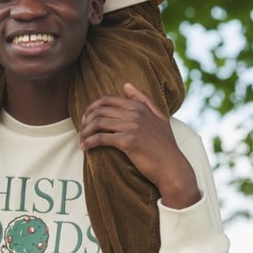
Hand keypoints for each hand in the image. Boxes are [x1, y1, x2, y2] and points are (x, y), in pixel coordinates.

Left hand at [79, 83, 200, 209]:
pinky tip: (85, 147)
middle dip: (86, 120)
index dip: (92, 107)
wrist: (172, 167)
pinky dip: (90, 142)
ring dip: (85, 132)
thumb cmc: (165, 145)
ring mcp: (132, 126)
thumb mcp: (159, 117)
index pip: (108, 100)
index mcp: (140, 106)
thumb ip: (144, 100)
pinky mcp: (128, 141)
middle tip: (81, 130)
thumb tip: (126, 85)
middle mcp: (135, 113)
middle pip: (100, 110)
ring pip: (98, 123)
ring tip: (81, 140)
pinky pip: (101, 138)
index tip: (86, 118)